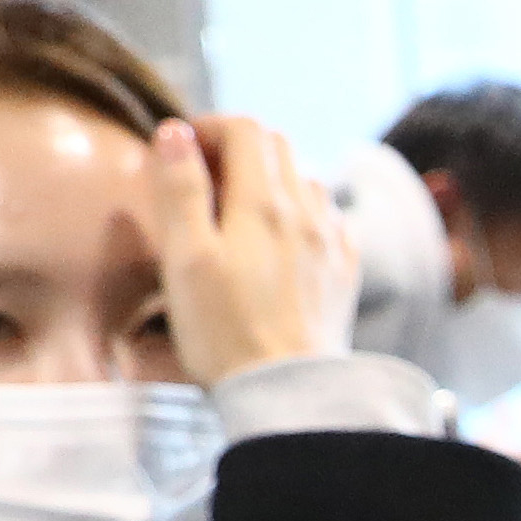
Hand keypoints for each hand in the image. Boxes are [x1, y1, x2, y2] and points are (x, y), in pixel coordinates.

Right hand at [148, 116, 354, 383]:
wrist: (289, 393)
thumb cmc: (225, 330)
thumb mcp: (186, 257)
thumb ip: (181, 189)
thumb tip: (176, 131)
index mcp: (264, 202)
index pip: (247, 129)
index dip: (211, 127)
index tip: (182, 152)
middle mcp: (308, 213)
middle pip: (279, 148)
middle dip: (238, 148)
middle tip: (202, 179)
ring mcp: (333, 243)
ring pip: (306, 182)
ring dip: (270, 180)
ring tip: (235, 212)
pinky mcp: (344, 274)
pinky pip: (329, 220)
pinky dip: (301, 213)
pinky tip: (281, 241)